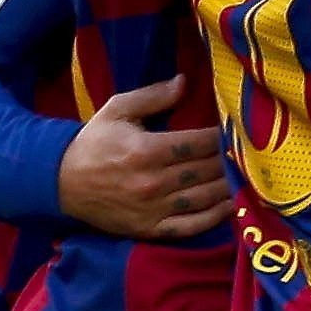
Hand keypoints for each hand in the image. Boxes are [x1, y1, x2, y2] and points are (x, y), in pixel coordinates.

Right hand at [57, 74, 233, 238]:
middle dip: (232, 161)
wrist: (59, 181)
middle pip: (207, 170)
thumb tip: (185, 81)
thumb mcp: (116, 110)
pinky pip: (191, 226)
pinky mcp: (150, 229)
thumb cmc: (93, 142)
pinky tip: (233, 206)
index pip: (200, 143)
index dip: (224, 137)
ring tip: (249, 177)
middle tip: (250, 154)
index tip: (238, 132)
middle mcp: (153, 181)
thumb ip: (153, 96)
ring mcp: (153, 208)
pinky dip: (215, 217)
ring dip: (230, 187)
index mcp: (147, 150)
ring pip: (204, 198)